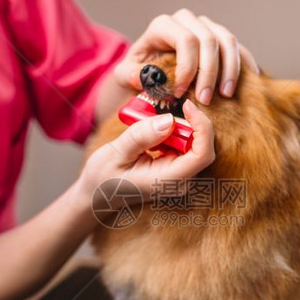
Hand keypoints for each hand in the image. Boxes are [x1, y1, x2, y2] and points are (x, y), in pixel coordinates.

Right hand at [78, 100, 214, 207]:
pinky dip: (170, 133)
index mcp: (168, 181)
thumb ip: (142, 136)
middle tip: (160, 111)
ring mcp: (179, 177)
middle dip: (186, 122)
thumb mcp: (116, 153)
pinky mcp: (175, 169)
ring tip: (147, 124)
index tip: (187, 105)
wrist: (97, 194)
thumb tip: (169, 120)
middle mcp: (179, 181)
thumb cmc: (103, 178)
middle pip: (202, 146)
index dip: (202, 127)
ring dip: (176, 127)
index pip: (202, 155)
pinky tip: (150, 134)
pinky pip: (183, 145)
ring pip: (193, 143)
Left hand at [113, 9, 258, 104]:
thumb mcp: (125, 75)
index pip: (185, 40)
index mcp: (163, 25)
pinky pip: (238, 47)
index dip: (188, 67)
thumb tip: (144, 76)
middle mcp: (186, 20)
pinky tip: (250, 80)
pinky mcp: (219, 39)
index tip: (182, 93)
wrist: (146, 70)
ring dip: (229, 69)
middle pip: (209, 40)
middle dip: (209, 72)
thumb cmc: (136, 72)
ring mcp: (205, 26)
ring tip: (225, 96)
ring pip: (227, 40)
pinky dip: (244, 63)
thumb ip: (131, 75)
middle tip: (206, 100)